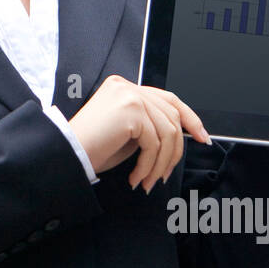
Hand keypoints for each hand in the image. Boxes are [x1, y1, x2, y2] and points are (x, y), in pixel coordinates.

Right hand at [67, 75, 210, 193]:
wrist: (66, 154)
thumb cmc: (90, 147)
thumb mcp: (125, 132)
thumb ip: (147, 125)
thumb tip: (178, 136)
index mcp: (124, 87)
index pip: (167, 98)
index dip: (189, 118)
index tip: (202, 137)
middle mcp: (127, 86)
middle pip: (171, 116)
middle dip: (176, 149)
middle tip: (167, 173)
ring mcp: (129, 96)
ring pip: (166, 132)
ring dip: (160, 163)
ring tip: (149, 181)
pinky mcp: (131, 111)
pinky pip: (154, 143)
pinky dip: (149, 166)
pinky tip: (137, 178)